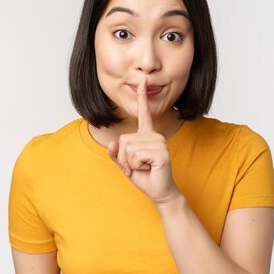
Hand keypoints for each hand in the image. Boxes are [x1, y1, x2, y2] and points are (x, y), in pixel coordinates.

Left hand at [106, 76, 179, 204]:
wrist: (159, 192)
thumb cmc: (144, 177)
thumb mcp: (125, 164)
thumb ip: (116, 154)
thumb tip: (113, 144)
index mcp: (147, 135)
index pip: (144, 113)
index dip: (142, 97)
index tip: (142, 81)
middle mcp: (154, 135)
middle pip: (124, 140)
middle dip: (124, 159)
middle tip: (137, 167)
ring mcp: (159, 143)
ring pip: (128, 149)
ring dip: (130, 164)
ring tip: (144, 168)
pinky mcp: (161, 153)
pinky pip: (135, 156)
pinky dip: (136, 167)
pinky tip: (149, 169)